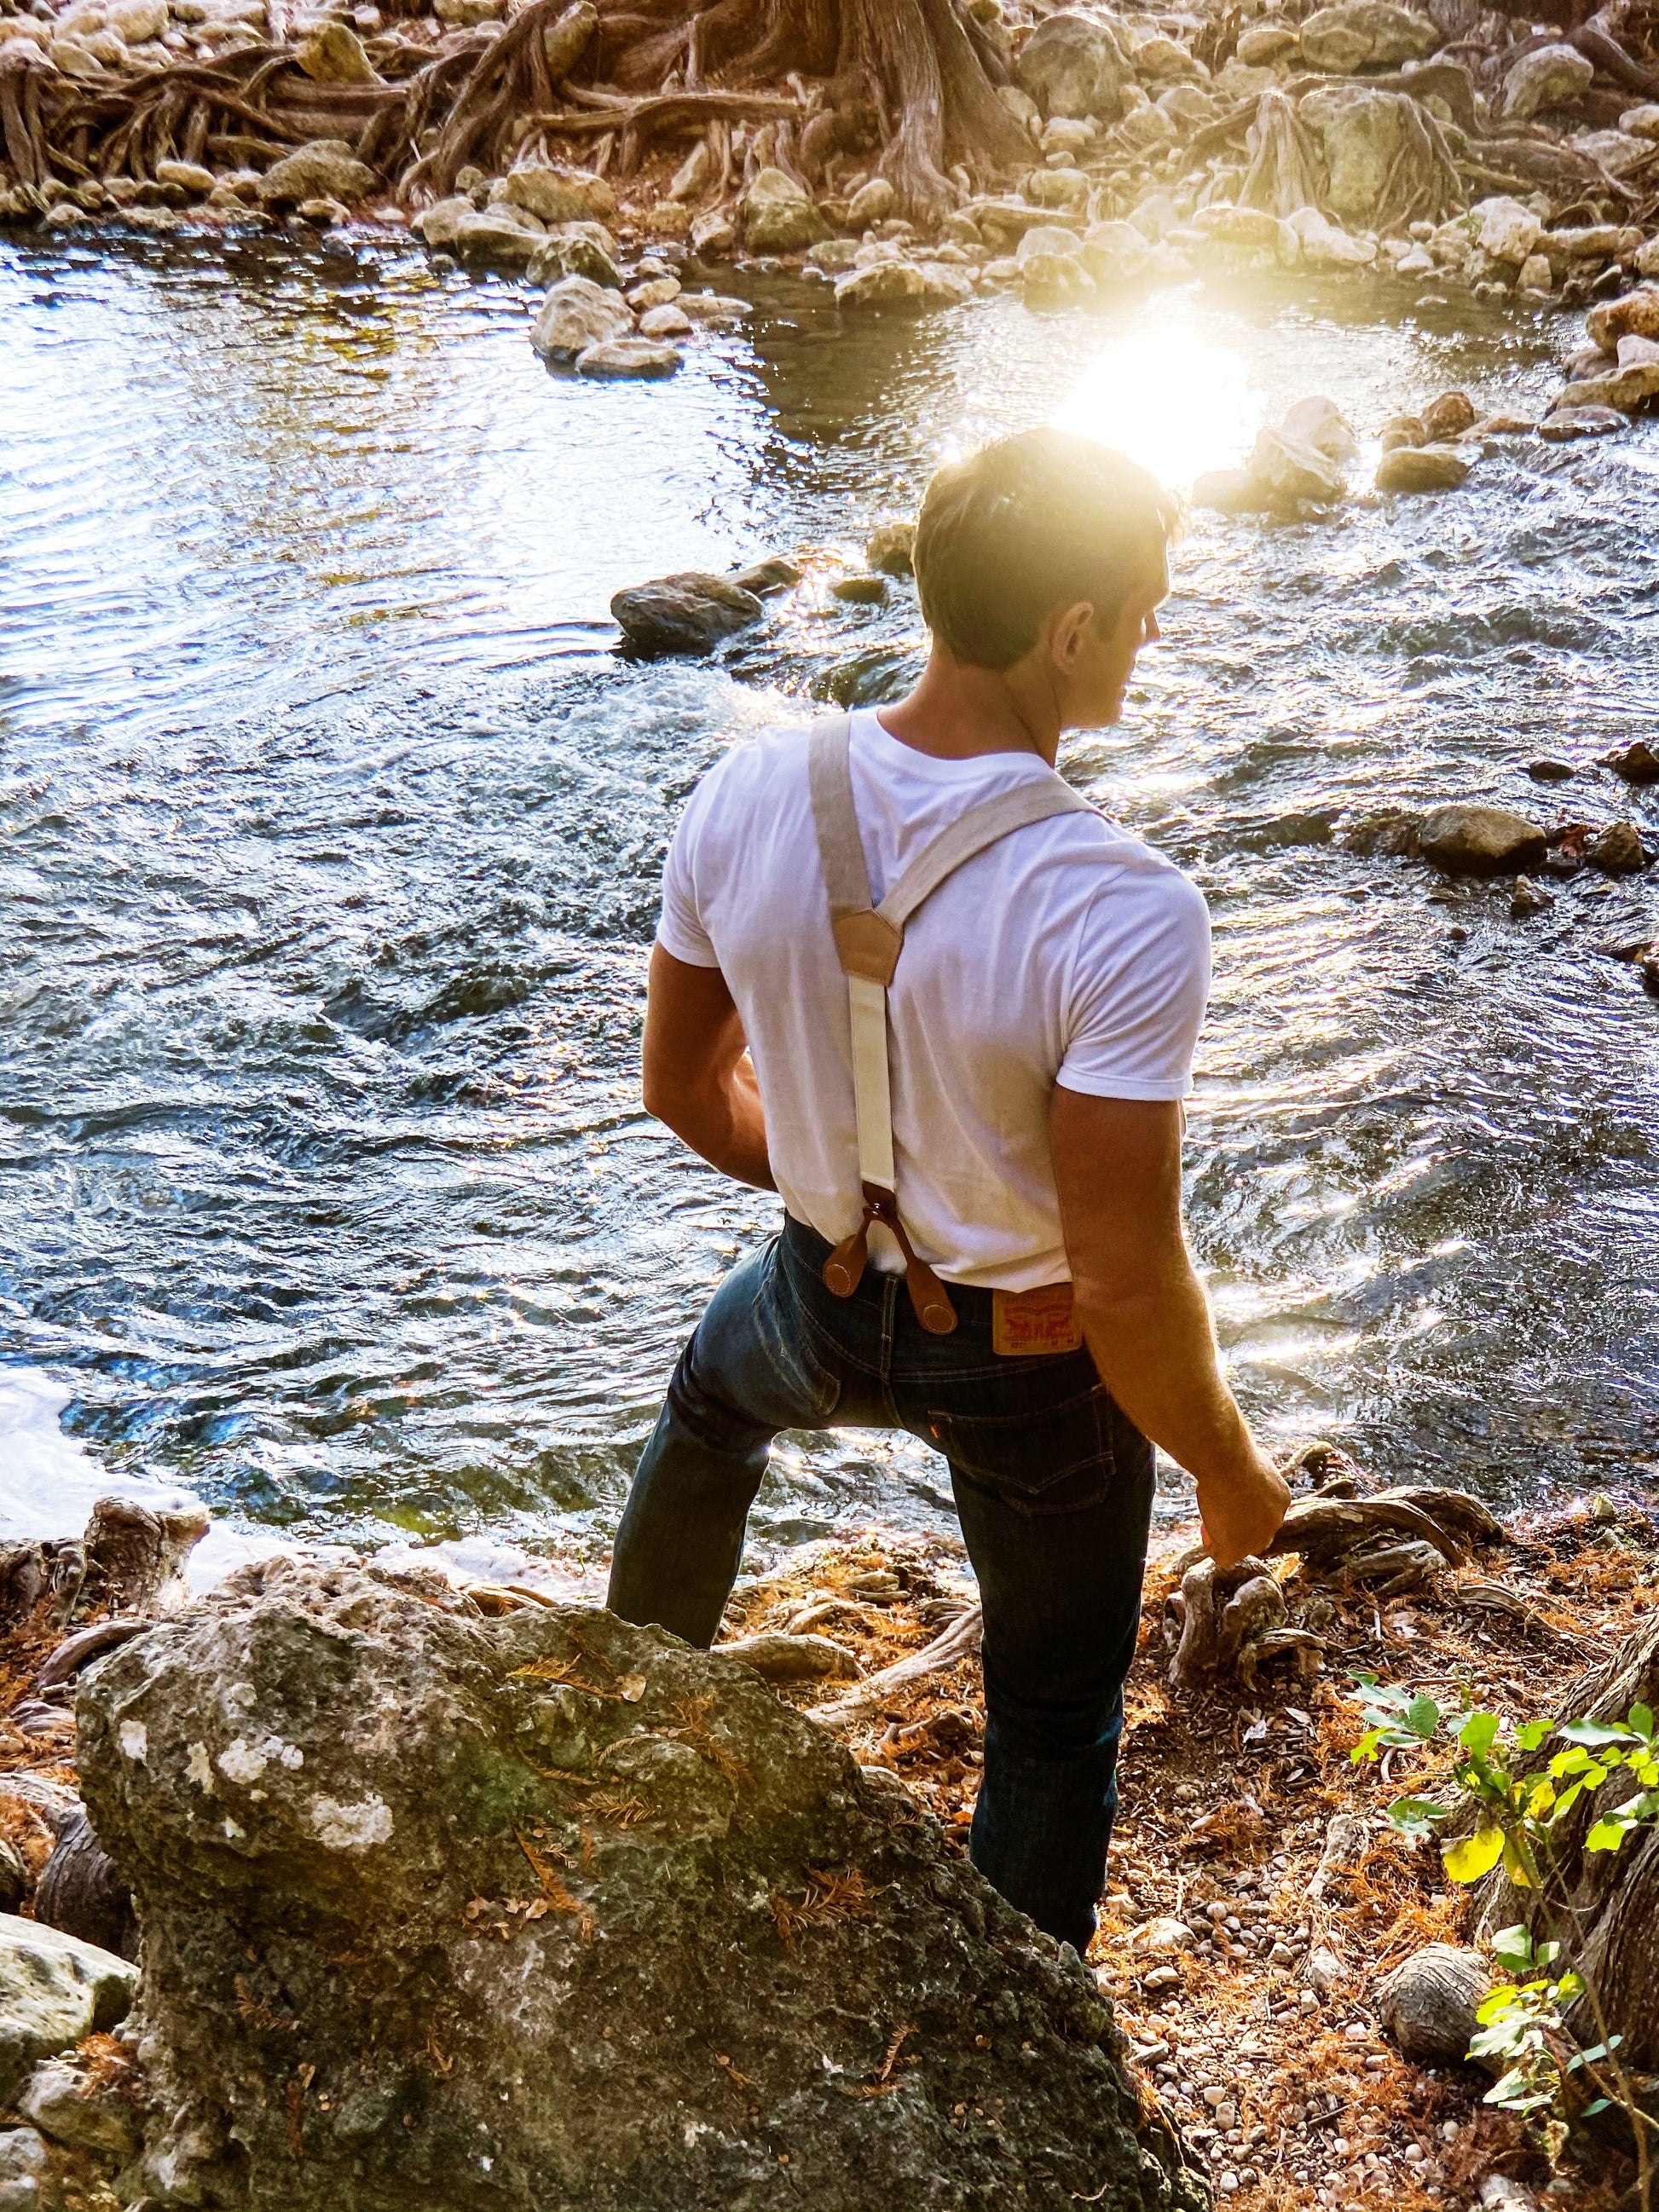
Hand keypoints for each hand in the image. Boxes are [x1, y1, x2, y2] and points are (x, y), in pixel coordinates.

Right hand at [1197, 1448, 1290, 1570]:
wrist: (1228, 1465)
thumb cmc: (1234, 1455)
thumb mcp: (1249, 1462)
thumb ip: (1247, 1474)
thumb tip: (1233, 1467)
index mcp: (1281, 1498)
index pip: (1266, 1513)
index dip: (1246, 1510)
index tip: (1230, 1500)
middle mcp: (1275, 1521)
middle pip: (1258, 1534)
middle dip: (1240, 1529)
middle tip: (1220, 1515)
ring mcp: (1257, 1538)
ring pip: (1242, 1547)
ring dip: (1226, 1539)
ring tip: (1209, 1523)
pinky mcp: (1236, 1549)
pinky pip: (1223, 1558)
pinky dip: (1212, 1547)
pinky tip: (1205, 1533)